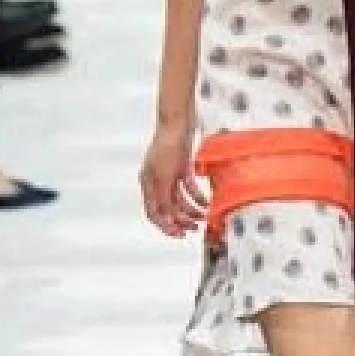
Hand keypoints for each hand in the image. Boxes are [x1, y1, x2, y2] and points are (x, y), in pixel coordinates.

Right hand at [140, 119, 208, 237]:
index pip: (154, 213)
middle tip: (195, 228)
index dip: (166, 226)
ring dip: (191, 209)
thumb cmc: (167, 145)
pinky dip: (197, 195)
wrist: (178, 120)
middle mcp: (157, 181)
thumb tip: (164, 218)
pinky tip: (206, 202)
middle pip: (168, 208)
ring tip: (204, 216)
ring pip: (180, 199)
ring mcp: (170, 174)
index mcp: (148, 184)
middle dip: (181, 220)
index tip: (180, 235)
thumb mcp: (163, 175)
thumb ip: (163, 197)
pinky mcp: (182, 166)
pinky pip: (189, 187)